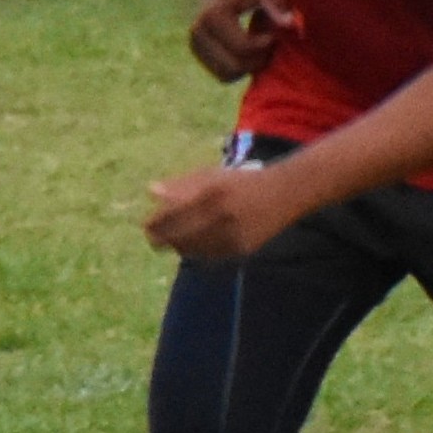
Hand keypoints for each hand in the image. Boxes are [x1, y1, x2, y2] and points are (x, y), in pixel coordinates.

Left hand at [144, 161, 300, 264]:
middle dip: (161, 240)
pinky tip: (195, 244)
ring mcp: (233, 235)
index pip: (171, 216)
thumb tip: (151, 191)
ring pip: (192, 251)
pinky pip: (210, 256)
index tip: (146, 226)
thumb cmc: (240, 182)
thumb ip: (180, 184)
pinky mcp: (243, 249)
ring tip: (175, 239)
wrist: (285, 192)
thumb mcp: (210, 175)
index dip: (154, 225)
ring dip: (178, 246)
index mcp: (210, 194)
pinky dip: (198, 252)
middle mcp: (222, 216)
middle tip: (153, 239)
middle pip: (178, 238)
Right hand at [185, 0, 291, 84]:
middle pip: (235, 67)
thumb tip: (291, 25)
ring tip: (258, 45)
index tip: (276, 32)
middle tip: (269, 41)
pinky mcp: (198, 52)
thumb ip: (278, 4)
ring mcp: (194, 44)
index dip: (267, 45)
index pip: (243, 47)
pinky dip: (240, 68)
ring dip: (249, 66)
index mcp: (213, 16)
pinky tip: (249, 50)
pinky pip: (223, 74)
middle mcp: (198, 32)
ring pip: (228, 75)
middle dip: (258, 59)